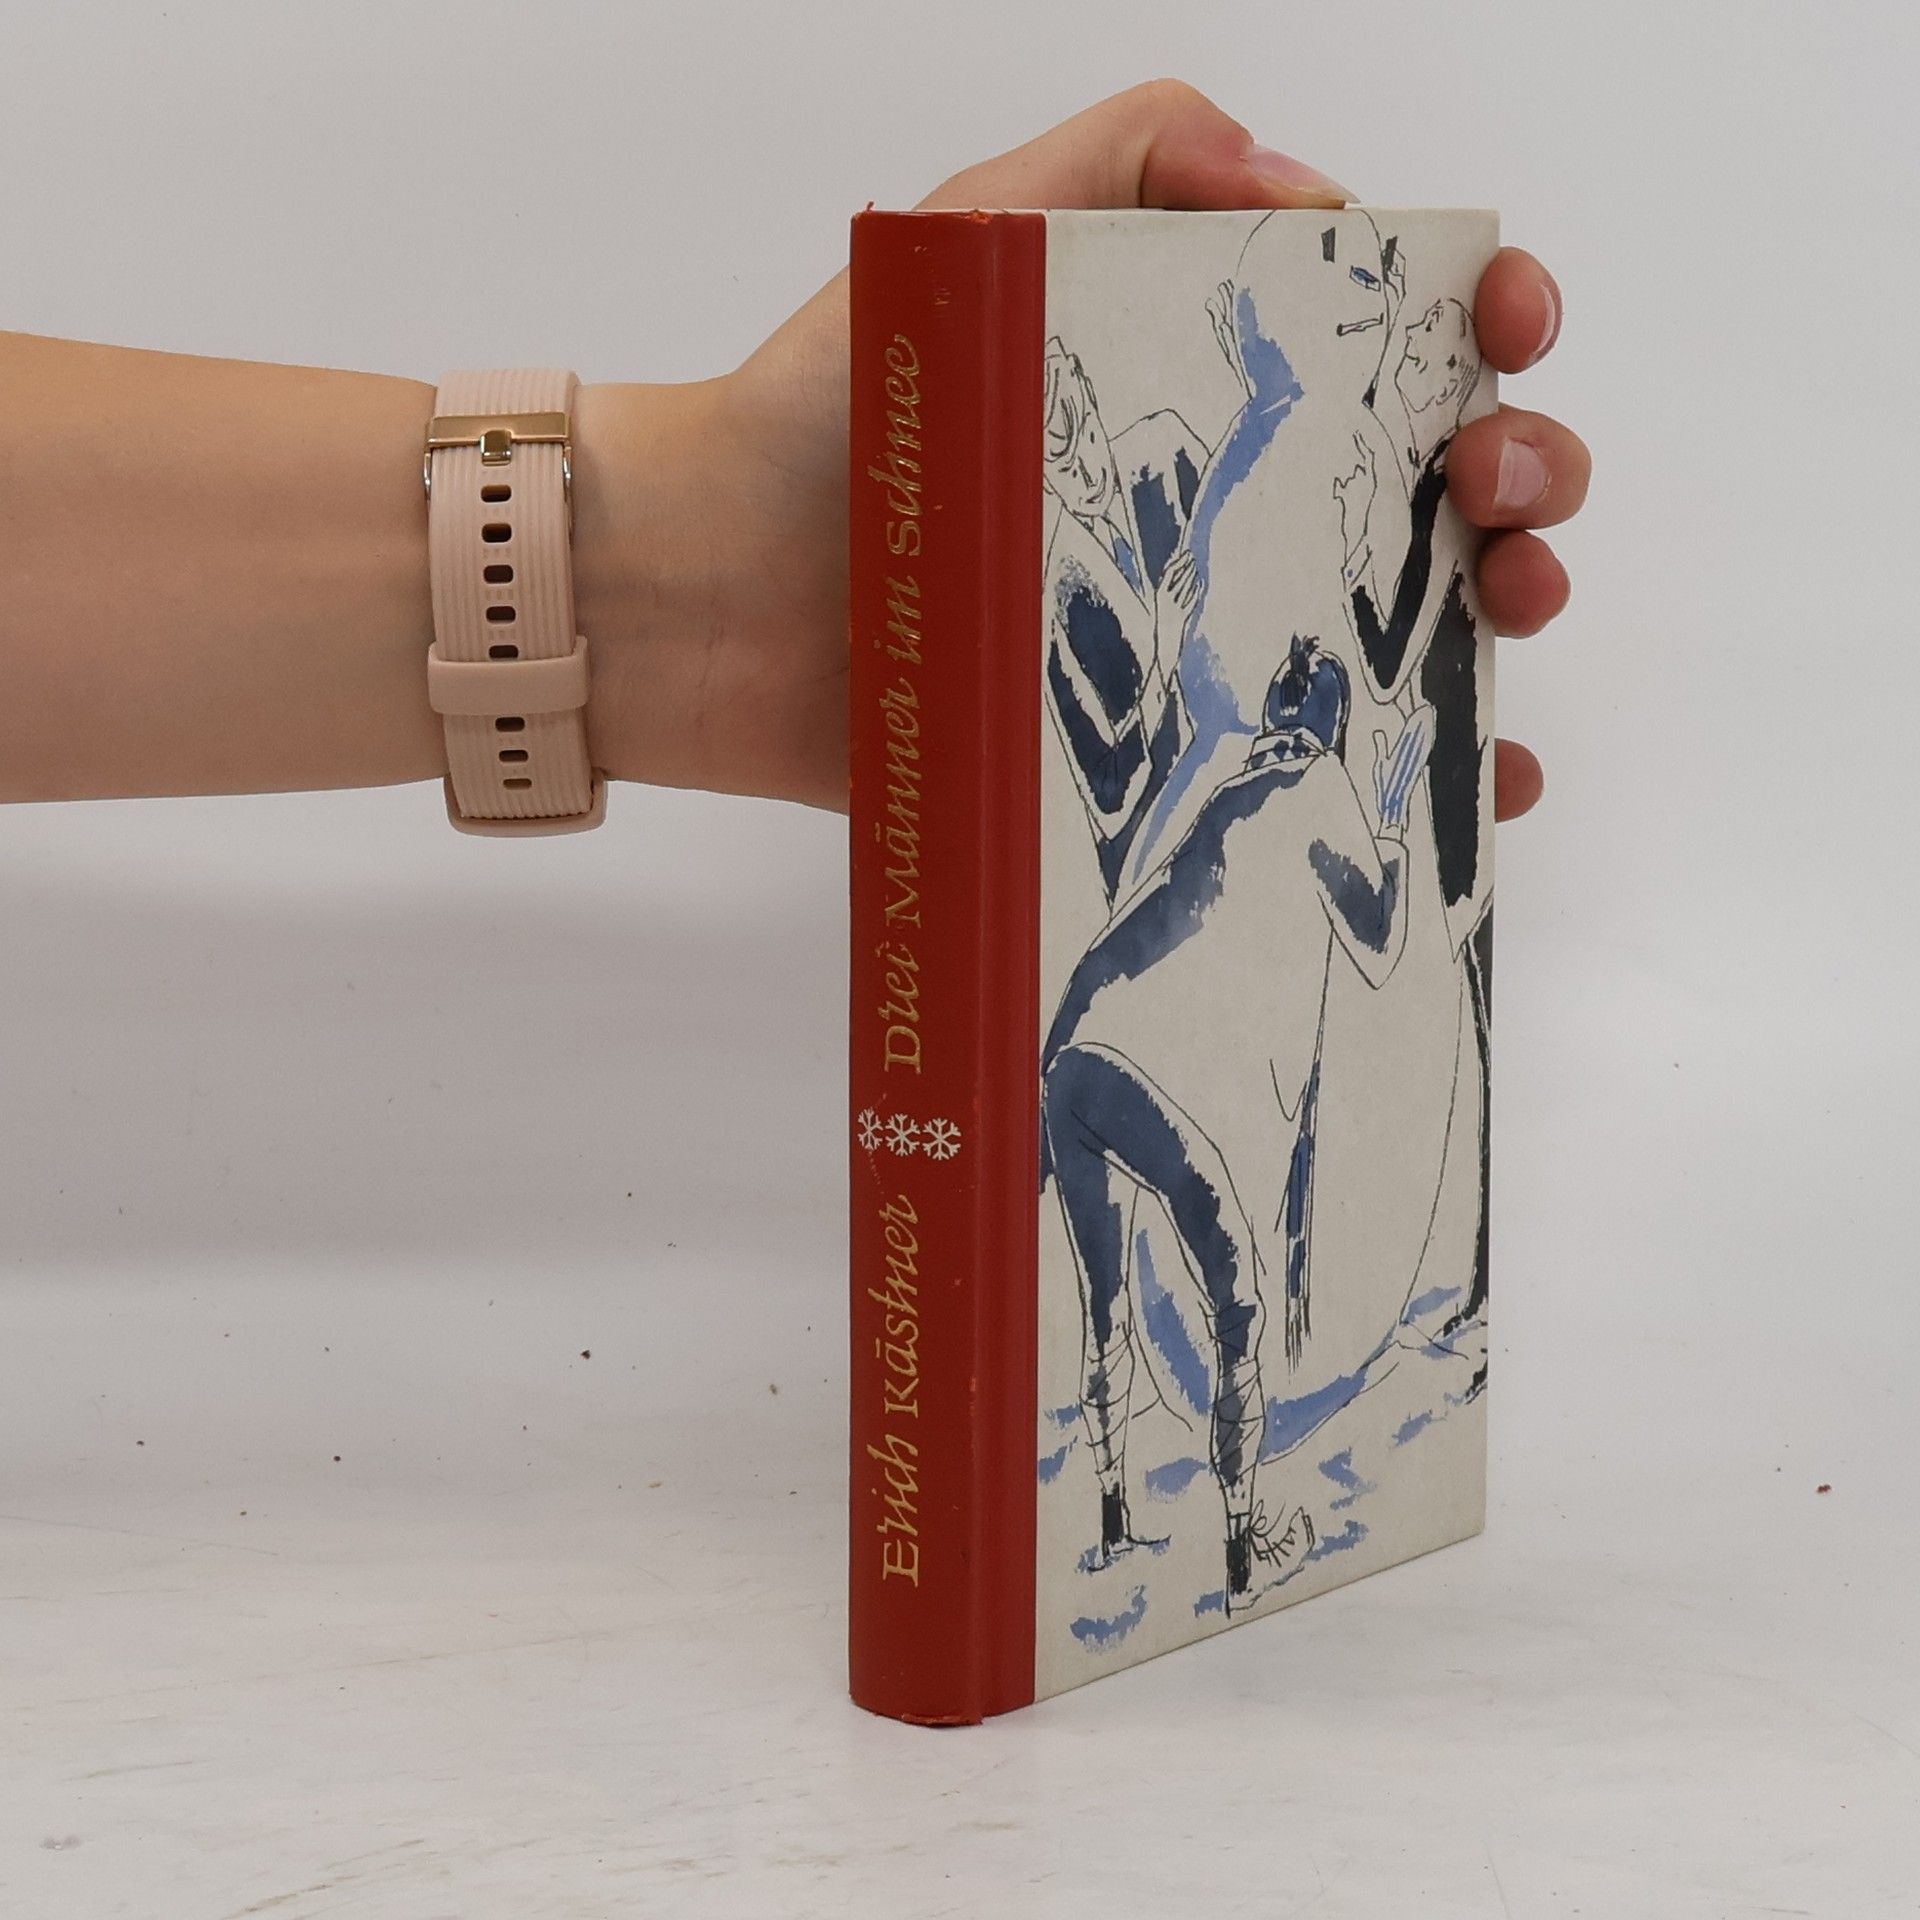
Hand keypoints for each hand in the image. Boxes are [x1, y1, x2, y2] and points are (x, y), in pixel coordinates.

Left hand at [578, 81, 1585, 822]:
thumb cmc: (824, 416)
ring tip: (1505, 609)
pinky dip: (1426, 774)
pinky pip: (1325, 769)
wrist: (715, 601)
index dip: (1480, 318)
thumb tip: (1308, 190)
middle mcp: (1224, 511)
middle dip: (1520, 465)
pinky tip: (1478, 770)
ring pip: (1410, 625)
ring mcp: (1204, 641)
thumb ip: (1123, 159)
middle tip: (1486, 484)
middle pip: (1434, 483)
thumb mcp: (965, 234)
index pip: (1387, 340)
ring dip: (1505, 610)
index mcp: (1202, 385)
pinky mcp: (1166, 760)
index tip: (1499, 325)